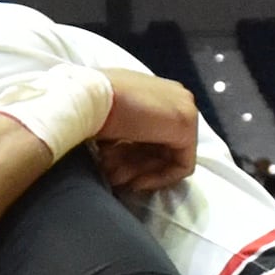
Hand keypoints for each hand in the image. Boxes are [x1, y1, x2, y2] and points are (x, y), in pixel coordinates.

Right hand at [91, 73, 197, 197]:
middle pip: (161, 146)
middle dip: (135, 167)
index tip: (109, 167)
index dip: (130, 155)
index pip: (152, 134)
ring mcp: (185, 109)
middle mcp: (175, 97)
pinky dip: (159, 179)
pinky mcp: (186, 126)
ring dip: (140, 173)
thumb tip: (116, 156)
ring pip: (169, 157)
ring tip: (116, 179)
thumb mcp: (106, 122)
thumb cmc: (89, 106)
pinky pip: (182, 165)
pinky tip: (135, 182)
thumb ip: (120, 136)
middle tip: (113, 177)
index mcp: (155, 92)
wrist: (88, 99)